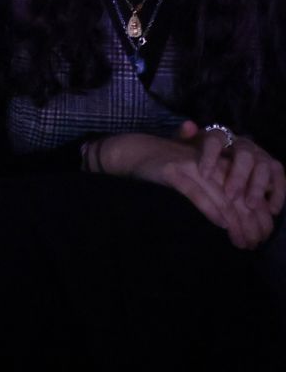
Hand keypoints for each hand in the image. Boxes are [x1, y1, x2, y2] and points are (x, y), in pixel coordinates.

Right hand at [94, 129, 276, 249]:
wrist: (132, 150)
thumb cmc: (165, 167)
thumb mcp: (195, 178)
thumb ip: (215, 192)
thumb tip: (235, 220)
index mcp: (219, 164)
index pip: (247, 192)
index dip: (258, 215)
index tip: (263, 237)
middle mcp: (209, 164)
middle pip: (239, 197)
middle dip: (251, 223)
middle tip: (255, 244)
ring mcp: (191, 167)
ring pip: (222, 198)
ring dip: (236, 223)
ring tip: (243, 242)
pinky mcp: (173, 172)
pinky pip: (196, 193)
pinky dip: (211, 210)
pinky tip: (221, 225)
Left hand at [187, 122, 285, 218]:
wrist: (219, 160)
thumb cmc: (200, 155)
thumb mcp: (187, 147)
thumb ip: (183, 137)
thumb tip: (188, 125)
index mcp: (220, 136)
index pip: (216, 139)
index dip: (211, 156)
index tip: (204, 175)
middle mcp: (242, 143)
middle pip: (244, 154)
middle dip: (239, 175)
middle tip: (231, 195)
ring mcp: (259, 153)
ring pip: (264, 165)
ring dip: (259, 186)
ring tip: (251, 206)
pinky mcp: (273, 166)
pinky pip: (280, 176)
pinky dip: (278, 193)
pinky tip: (272, 209)